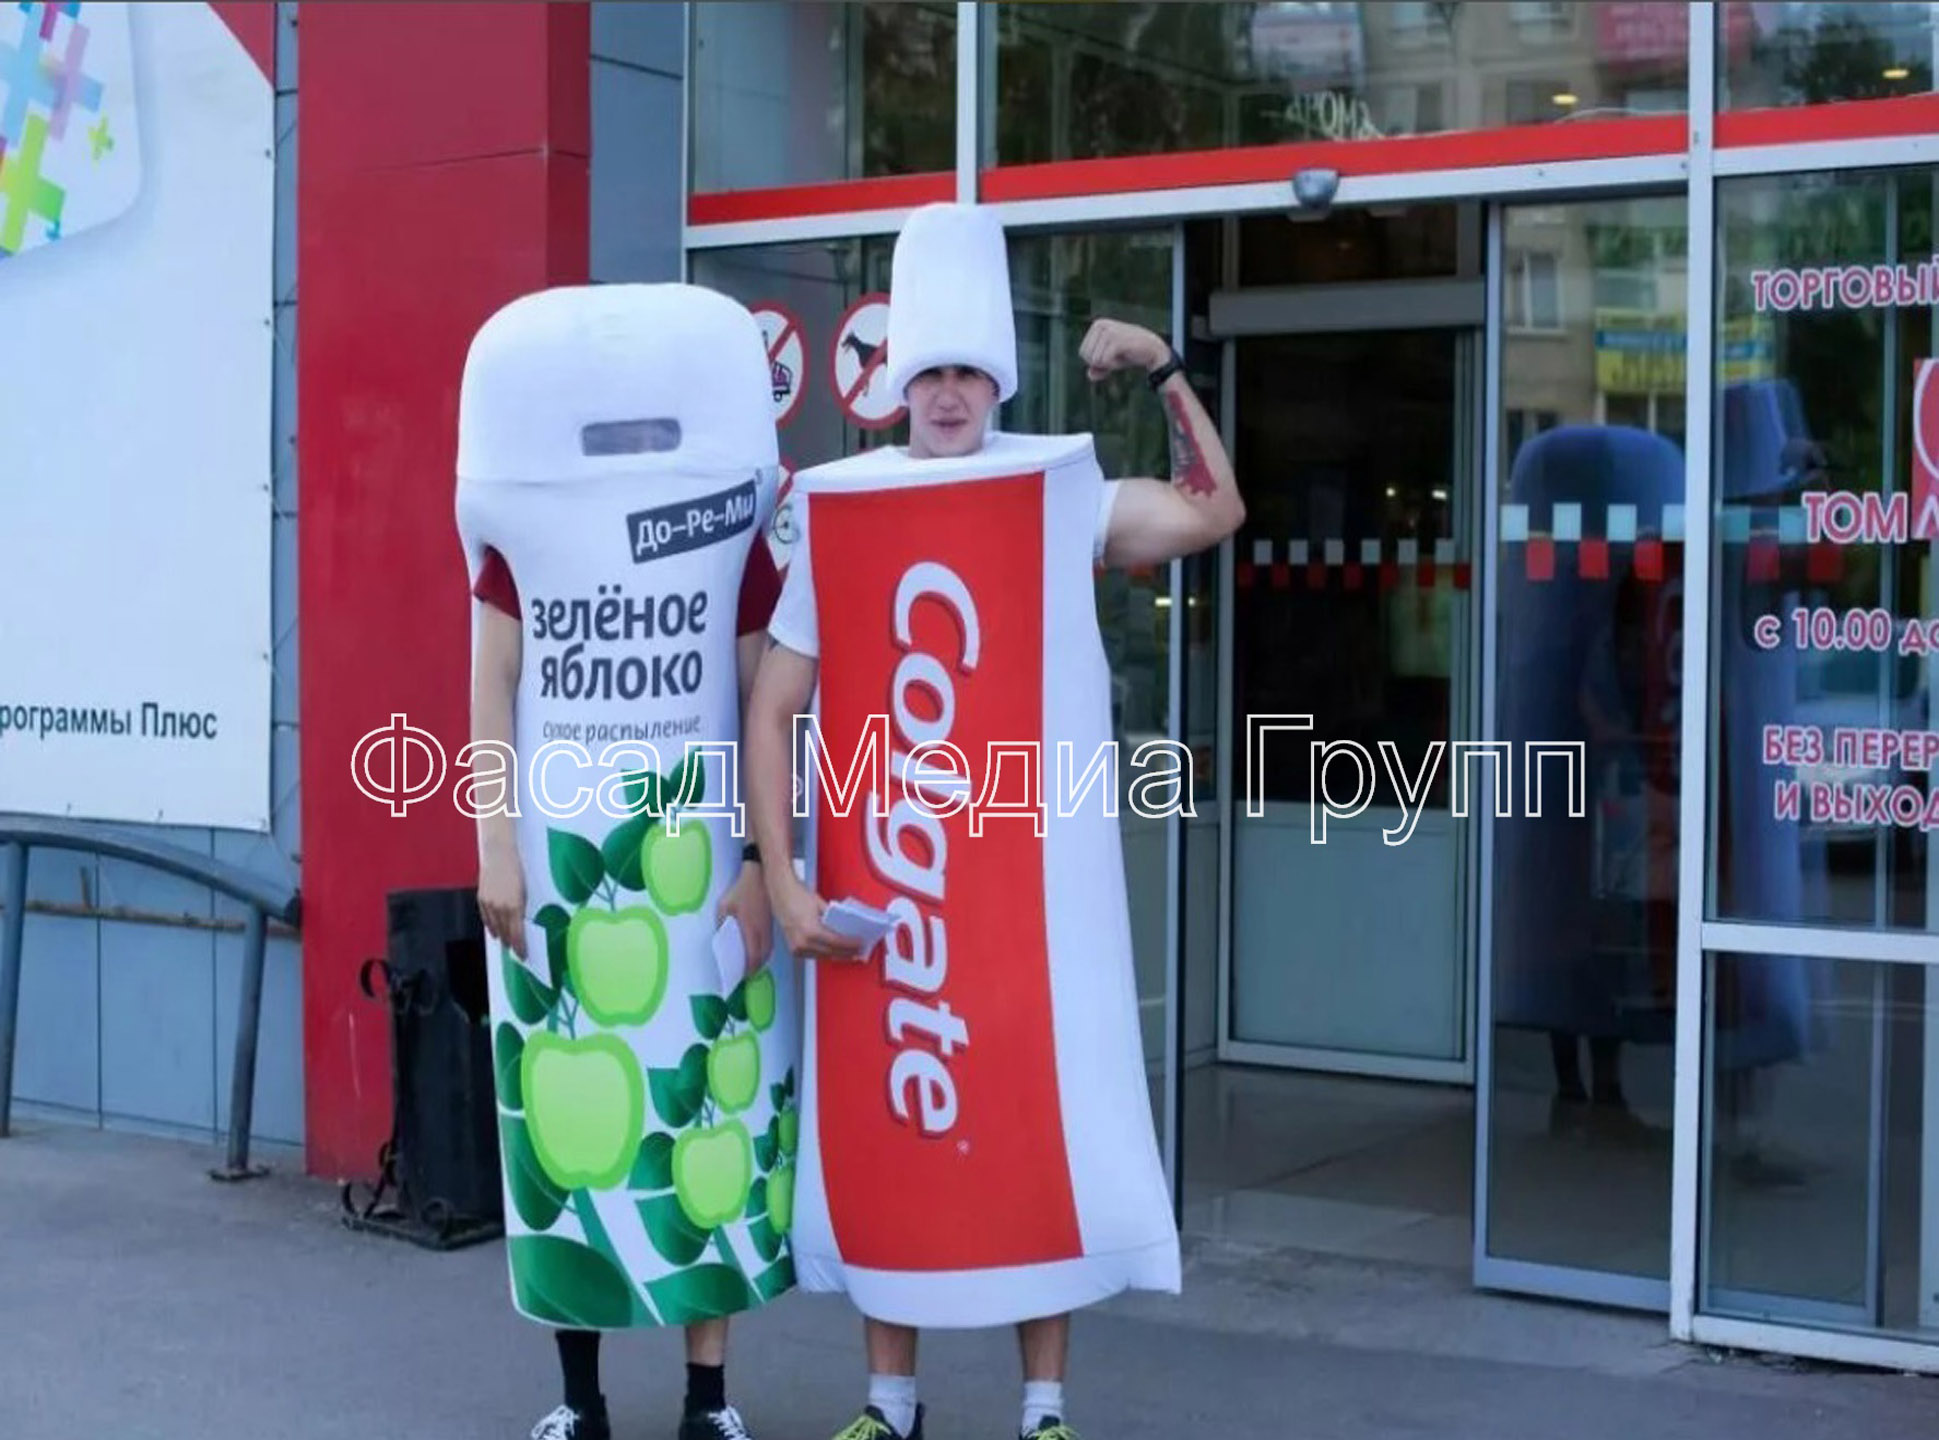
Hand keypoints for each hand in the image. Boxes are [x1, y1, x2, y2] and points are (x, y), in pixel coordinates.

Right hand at [477, 841, 526, 958]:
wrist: (499, 854)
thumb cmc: (517, 869)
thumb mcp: (526, 890)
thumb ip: (523, 907)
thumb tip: (523, 922)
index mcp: (515, 906)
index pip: (517, 934)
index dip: (520, 946)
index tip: (523, 955)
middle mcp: (500, 908)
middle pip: (506, 933)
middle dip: (511, 943)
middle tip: (516, 952)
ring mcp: (489, 904)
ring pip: (495, 927)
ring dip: (501, 937)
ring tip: (506, 944)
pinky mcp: (481, 899)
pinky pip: (486, 918)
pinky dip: (491, 927)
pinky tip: (494, 932)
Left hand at [716, 860, 774, 971]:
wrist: (760, 877)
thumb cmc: (741, 891)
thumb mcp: (725, 906)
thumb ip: (722, 923)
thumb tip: (721, 937)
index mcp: (750, 929)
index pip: (752, 956)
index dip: (748, 969)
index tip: (741, 976)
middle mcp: (762, 932)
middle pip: (762, 957)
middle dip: (755, 968)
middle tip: (746, 974)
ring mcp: (769, 928)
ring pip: (768, 950)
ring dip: (761, 960)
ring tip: (752, 966)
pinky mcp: (772, 923)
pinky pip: (770, 943)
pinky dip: (765, 951)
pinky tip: (759, 951)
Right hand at [773, 876, 863, 962]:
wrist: (780, 892)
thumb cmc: (798, 894)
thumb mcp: (821, 905)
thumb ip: (833, 919)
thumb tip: (847, 929)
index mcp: (810, 932)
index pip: (836, 943)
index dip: (850, 945)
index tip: (861, 944)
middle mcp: (802, 943)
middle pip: (830, 953)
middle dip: (846, 953)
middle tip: (859, 951)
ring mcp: (796, 948)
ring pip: (822, 956)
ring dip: (836, 955)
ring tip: (850, 953)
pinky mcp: (793, 949)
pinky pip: (813, 955)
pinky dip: (825, 953)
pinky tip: (835, 951)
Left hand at [1079, 318, 1169, 380]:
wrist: (1153, 350)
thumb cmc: (1129, 353)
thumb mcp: (1109, 361)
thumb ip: (1097, 368)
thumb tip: (1090, 375)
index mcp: (1097, 325)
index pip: (1082, 352)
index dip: (1096, 361)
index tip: (1111, 354)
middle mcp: (1100, 324)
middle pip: (1087, 357)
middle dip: (1101, 363)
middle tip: (1116, 356)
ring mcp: (1108, 331)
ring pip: (1095, 360)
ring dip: (1108, 364)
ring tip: (1121, 355)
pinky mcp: (1116, 340)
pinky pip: (1104, 362)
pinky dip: (1113, 365)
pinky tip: (1124, 356)